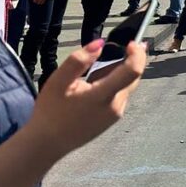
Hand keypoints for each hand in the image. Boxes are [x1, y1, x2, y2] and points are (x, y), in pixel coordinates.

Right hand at [27, 39, 146, 160]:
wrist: (47, 143)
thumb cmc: (50, 111)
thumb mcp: (57, 82)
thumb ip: (78, 60)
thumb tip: (100, 43)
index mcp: (103, 96)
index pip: (133, 71)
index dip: (137, 54)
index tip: (131, 43)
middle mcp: (115, 106)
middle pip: (132, 77)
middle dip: (128, 61)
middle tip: (115, 52)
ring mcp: (116, 115)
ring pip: (126, 87)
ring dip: (118, 75)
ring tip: (92, 78)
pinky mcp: (113, 120)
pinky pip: (120, 96)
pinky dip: (114, 86)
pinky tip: (93, 90)